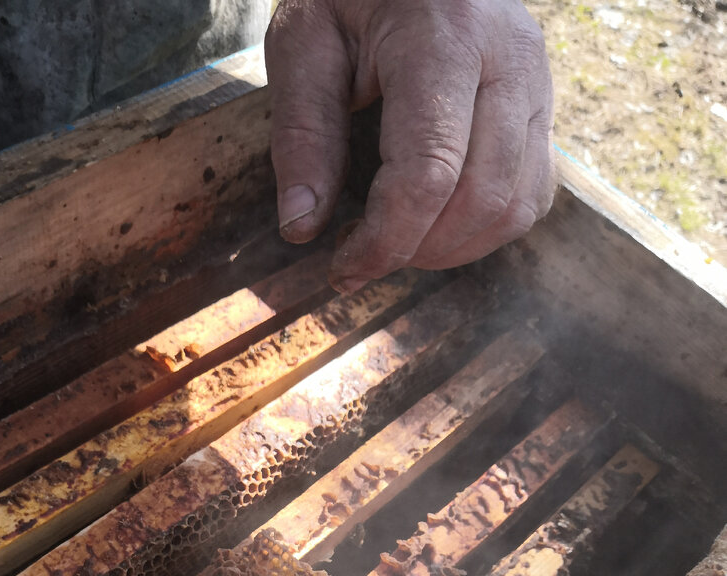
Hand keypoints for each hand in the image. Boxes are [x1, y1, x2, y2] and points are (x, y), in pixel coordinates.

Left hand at [265, 0, 555, 289]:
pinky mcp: (545, 106)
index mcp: (444, 34)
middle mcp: (508, 56)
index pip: (429, 172)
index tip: (342, 269)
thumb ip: (301, 133)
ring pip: (515, 205)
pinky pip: (534, 195)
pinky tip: (435, 227)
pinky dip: (485, 230)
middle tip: (362, 258)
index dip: (386, 239)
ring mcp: (538, 82)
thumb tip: (301, 228)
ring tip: (396, 244)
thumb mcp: (304, 42)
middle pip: (480, 197)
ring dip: (452, 249)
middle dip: (417, 250)